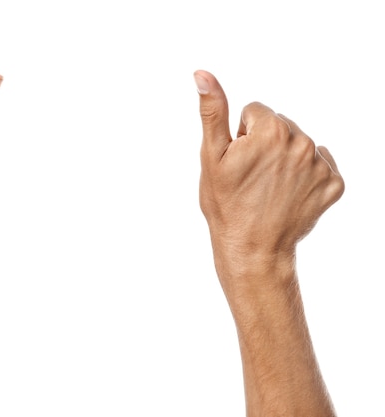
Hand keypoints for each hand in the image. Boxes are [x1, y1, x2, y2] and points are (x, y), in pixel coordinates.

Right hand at [195, 70, 343, 269]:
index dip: (241, 136)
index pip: (254, 112)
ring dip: (284, 158)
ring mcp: (321, 165)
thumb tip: (202, 74)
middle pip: (279, 125)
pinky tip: (289, 194)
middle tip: (251, 176)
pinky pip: (319, 165)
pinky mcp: (334, 184)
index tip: (238, 162)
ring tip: (269, 187)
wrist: (252, 249)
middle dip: (264, 144)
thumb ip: (212, 111)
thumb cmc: (226, 204)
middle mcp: (302, 142)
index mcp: (272, 130)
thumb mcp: (211, 157)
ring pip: (298, 144)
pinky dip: (305, 176)